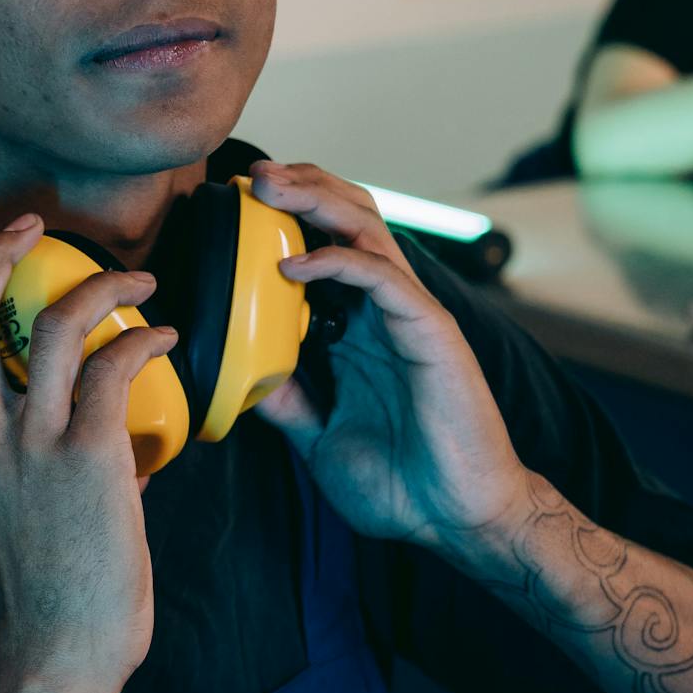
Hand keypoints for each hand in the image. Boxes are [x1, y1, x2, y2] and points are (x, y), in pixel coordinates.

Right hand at [0, 216, 177, 688]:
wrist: (60, 652)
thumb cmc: (45, 591)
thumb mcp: (4, 509)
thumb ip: (22, 457)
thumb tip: (86, 427)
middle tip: (32, 227)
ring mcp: (33, 445)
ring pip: (52, 327)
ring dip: (98, 285)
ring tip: (136, 278)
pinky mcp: (90, 459)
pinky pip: (116, 368)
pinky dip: (144, 338)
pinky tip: (166, 338)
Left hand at [248, 163, 528, 551]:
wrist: (455, 518)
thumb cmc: (401, 481)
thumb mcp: (318, 436)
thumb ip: (285, 401)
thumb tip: (237, 376)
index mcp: (358, 329)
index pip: (325, 248)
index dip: (287, 217)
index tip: (237, 202)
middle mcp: (384, 311)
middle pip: (347, 221)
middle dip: (301, 188)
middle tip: (251, 174)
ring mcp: (409, 316)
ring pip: (366, 231)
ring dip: (316, 202)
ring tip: (269, 187)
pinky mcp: (430, 331)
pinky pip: (384, 279)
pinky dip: (338, 261)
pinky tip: (294, 265)